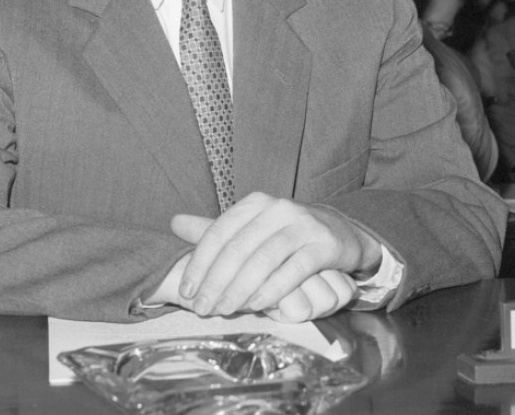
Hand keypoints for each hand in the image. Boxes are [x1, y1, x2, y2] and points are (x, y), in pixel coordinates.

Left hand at [169, 192, 381, 317]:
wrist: (341, 233)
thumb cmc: (287, 235)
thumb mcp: (251, 227)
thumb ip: (213, 228)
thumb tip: (173, 223)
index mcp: (255, 203)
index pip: (219, 232)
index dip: (200, 263)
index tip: (187, 291)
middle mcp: (278, 209)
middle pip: (238, 248)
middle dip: (216, 282)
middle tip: (202, 309)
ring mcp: (303, 226)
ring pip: (263, 260)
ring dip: (240, 290)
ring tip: (225, 311)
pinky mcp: (324, 246)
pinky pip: (293, 271)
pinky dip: (272, 291)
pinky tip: (257, 306)